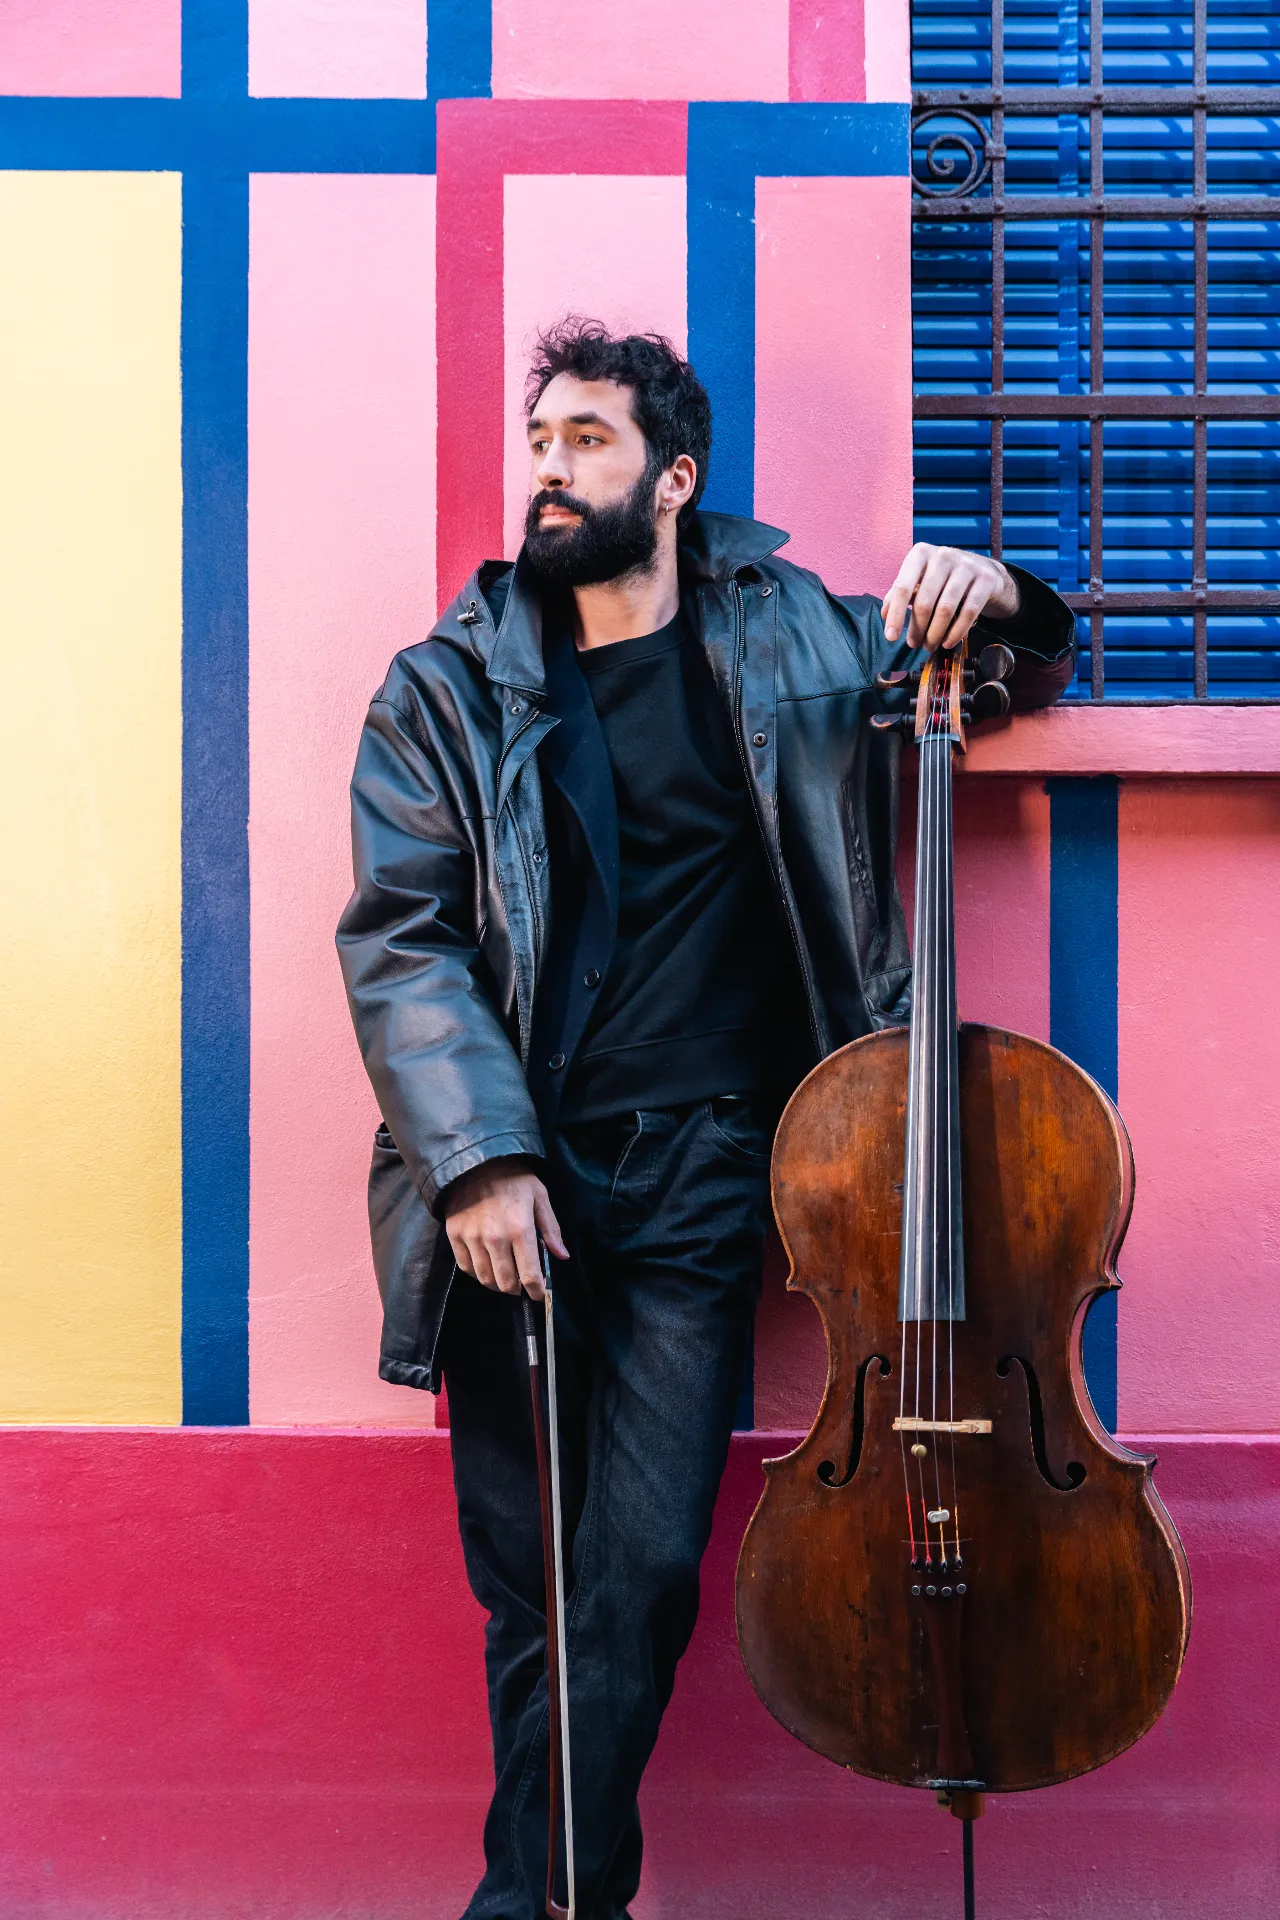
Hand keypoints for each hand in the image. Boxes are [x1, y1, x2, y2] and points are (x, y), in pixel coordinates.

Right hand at [443, 1157, 567, 1298]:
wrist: (475, 1161)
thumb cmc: (513, 1177)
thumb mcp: (539, 1196)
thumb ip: (550, 1229)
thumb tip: (561, 1256)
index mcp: (520, 1229)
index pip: (530, 1275)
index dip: (537, 1291)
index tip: (540, 1294)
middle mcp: (495, 1238)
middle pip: (506, 1283)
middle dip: (517, 1290)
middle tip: (522, 1285)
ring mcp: (472, 1238)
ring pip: (485, 1279)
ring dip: (497, 1284)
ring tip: (505, 1277)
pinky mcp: (455, 1236)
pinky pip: (466, 1267)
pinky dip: (478, 1273)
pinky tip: (487, 1267)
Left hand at [881, 544, 1019, 652]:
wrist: (982, 569)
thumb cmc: (942, 577)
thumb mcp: (918, 579)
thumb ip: (900, 594)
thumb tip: (885, 614)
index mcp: (920, 554)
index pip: (903, 587)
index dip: (896, 615)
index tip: (891, 637)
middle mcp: (943, 556)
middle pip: (924, 602)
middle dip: (917, 629)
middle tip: (915, 645)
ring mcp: (966, 566)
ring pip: (946, 609)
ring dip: (935, 633)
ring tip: (930, 645)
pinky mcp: (985, 579)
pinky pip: (969, 612)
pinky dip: (957, 632)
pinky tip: (948, 642)